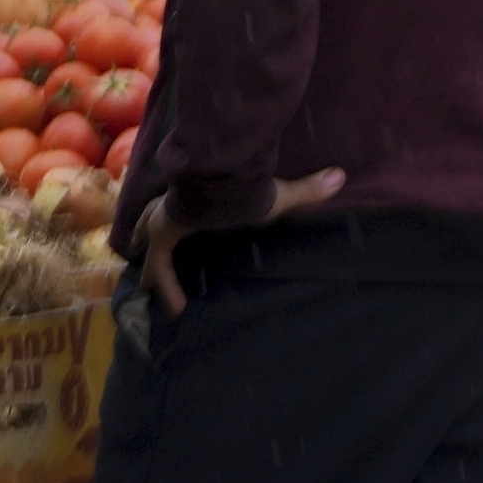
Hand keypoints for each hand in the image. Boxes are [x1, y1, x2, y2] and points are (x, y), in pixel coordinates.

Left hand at [132, 167, 346, 313]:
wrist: (222, 187)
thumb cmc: (246, 189)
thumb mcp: (278, 195)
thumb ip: (306, 189)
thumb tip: (341, 175)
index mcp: (200, 197)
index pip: (186, 203)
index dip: (179, 214)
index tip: (179, 224)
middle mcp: (177, 207)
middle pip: (154, 221)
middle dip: (149, 233)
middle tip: (142, 248)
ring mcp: (165, 222)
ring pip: (152, 244)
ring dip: (152, 266)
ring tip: (149, 290)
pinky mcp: (165, 237)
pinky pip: (160, 267)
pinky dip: (167, 286)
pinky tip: (177, 308)